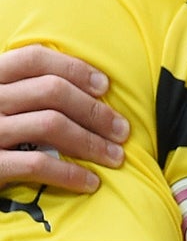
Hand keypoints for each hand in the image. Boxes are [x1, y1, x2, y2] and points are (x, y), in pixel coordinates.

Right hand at [0, 46, 129, 192]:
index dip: (74, 68)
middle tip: (122, 130)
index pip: (34, 58)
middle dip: (95, 111)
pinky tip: (90, 182)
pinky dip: (70, 173)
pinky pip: (36, 164)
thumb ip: (29, 89)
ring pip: (51, 124)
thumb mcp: (4, 101)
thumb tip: (94, 86)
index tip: (105, 87)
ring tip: (115, 157)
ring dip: (92, 142)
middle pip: (52, 91)